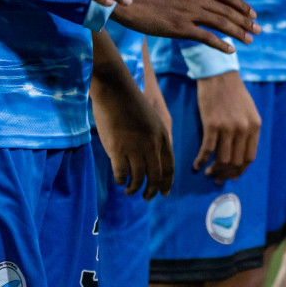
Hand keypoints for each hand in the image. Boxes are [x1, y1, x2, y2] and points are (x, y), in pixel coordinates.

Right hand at [92, 72, 173, 200]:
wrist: (115, 88)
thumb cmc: (130, 102)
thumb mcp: (151, 119)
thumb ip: (155, 138)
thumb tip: (153, 160)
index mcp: (162, 135)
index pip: (170, 166)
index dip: (167, 182)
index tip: (164, 193)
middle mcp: (151, 144)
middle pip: (156, 176)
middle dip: (152, 191)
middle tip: (146, 198)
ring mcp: (135, 147)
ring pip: (139, 179)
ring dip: (135, 189)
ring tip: (130, 191)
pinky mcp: (117, 149)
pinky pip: (121, 174)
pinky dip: (121, 180)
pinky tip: (119, 180)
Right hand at [111, 0, 258, 52]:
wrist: (126, 0)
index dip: (242, 5)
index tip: (252, 14)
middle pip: (228, 9)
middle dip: (246, 21)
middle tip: (258, 30)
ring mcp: (189, 11)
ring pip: (222, 22)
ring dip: (239, 32)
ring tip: (250, 40)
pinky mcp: (180, 27)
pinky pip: (207, 37)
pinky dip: (222, 44)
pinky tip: (231, 50)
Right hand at [193, 72, 261, 181]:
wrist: (218, 74)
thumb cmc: (233, 91)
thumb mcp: (248, 110)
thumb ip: (247, 129)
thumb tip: (241, 152)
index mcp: (254, 126)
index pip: (250, 157)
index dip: (240, 170)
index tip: (233, 176)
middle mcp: (243, 129)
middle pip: (236, 162)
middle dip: (226, 174)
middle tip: (218, 179)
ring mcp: (228, 127)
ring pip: (222, 159)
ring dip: (214, 170)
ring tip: (208, 173)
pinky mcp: (212, 125)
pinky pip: (207, 150)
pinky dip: (201, 160)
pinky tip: (196, 165)